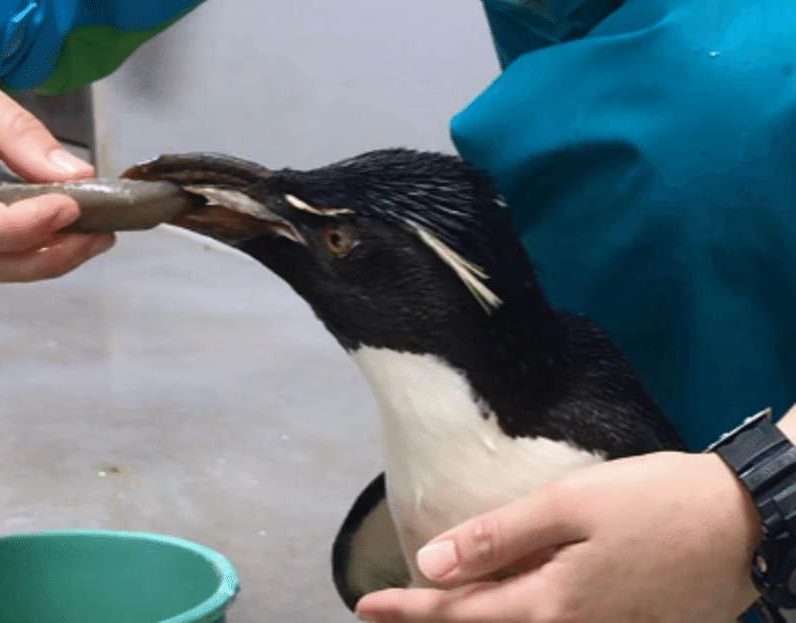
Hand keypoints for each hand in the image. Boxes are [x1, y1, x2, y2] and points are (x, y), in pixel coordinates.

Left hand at [357, 452, 762, 622]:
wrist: (750, 522)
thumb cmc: (658, 502)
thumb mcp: (568, 505)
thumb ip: (496, 537)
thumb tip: (430, 564)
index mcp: (549, 604)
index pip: (457, 614)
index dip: (406, 610)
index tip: (363, 607)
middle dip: (435, 621)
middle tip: (390, 612)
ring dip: (478, 620)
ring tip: (437, 606)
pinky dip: (522, 617)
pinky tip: (508, 603)